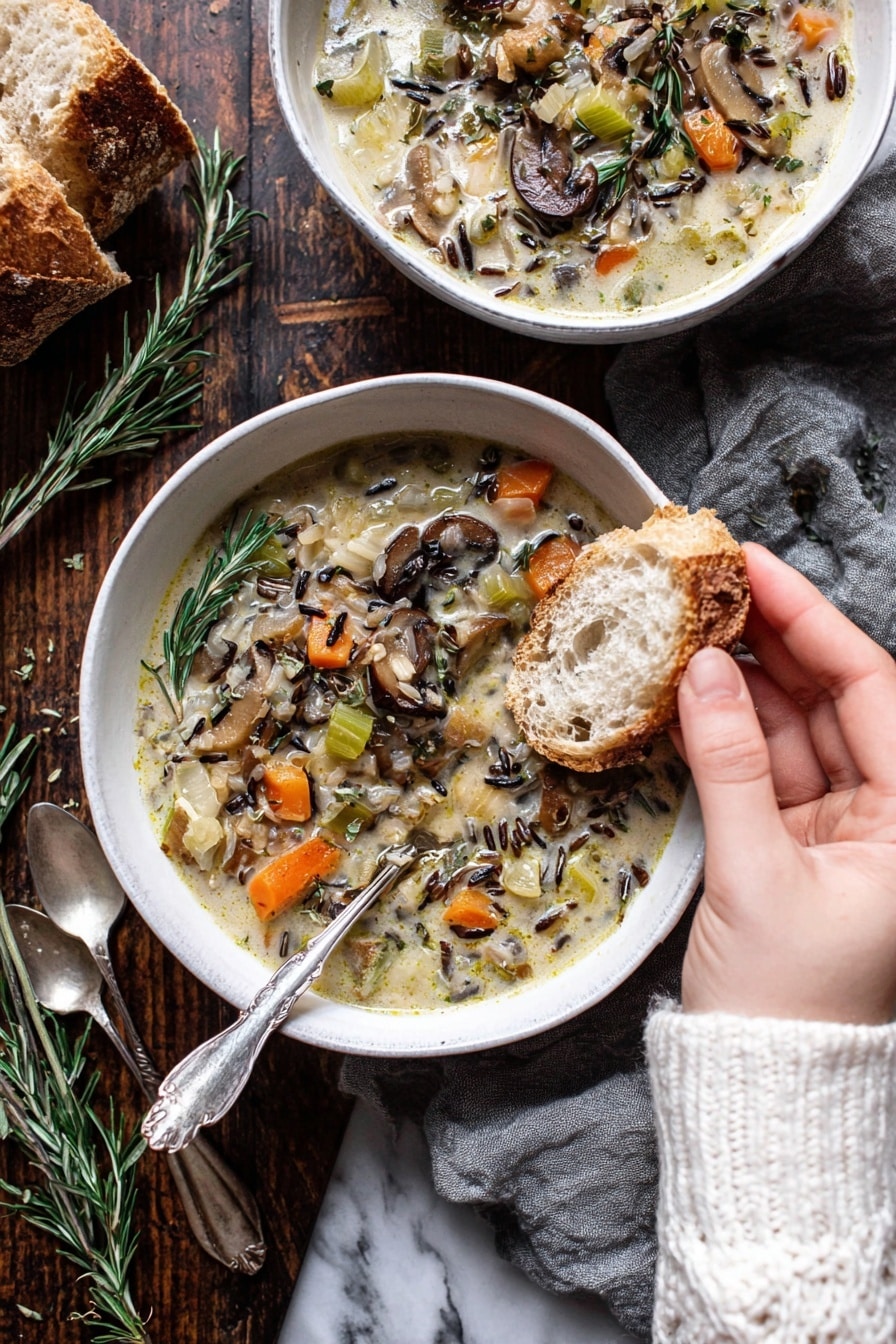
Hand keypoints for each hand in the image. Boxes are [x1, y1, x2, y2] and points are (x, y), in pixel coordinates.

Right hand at [675, 543, 895, 1023]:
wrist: (765, 1086)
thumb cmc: (785, 1002)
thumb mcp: (755, 875)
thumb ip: (729, 765)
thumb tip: (701, 673)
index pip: (872, 691)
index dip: (812, 622)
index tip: (756, 568)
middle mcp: (893, 816)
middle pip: (837, 700)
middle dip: (774, 641)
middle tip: (711, 586)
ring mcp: (847, 827)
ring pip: (799, 728)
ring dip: (745, 681)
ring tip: (689, 627)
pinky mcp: (803, 843)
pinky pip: (770, 767)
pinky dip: (731, 732)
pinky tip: (694, 691)